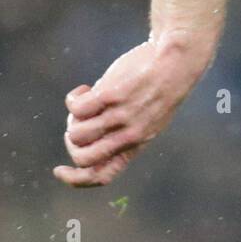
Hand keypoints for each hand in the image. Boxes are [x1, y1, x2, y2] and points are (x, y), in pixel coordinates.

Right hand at [55, 34, 210, 187]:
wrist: (178, 62)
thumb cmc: (161, 88)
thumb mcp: (149, 119)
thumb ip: (123, 132)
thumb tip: (82, 135)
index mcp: (136, 145)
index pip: (103, 176)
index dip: (75, 179)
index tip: (59, 169)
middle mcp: (128, 136)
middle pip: (83, 158)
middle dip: (72, 143)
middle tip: (80, 123)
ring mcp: (121, 117)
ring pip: (76, 133)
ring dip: (72, 118)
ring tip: (86, 101)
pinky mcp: (112, 96)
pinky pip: (77, 108)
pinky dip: (74, 99)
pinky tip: (84, 89)